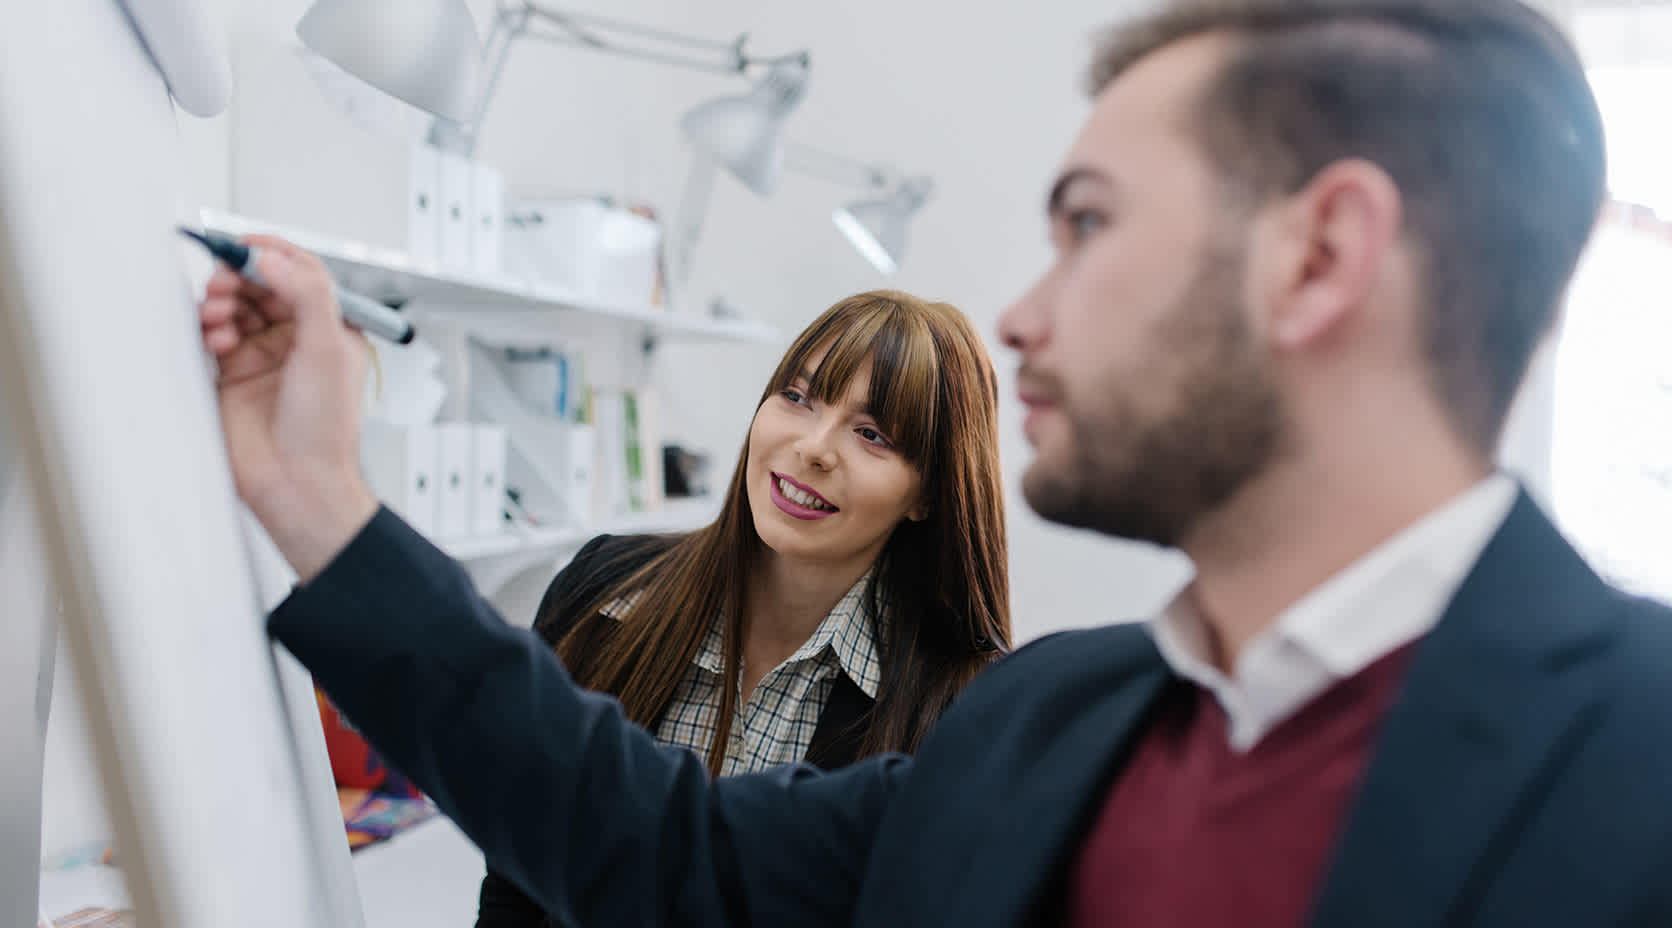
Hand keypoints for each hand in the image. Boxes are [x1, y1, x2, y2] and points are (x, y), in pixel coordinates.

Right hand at [198, 234, 377, 581]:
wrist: (296, 482)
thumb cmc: (324, 427)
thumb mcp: (329, 348)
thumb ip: (306, 293)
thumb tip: (272, 258)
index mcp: (331, 327)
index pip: (301, 273)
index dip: (272, 255)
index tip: (245, 248)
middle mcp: (297, 338)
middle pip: (261, 285)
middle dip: (239, 277)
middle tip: (225, 282)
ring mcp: (263, 355)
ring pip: (235, 307)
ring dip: (222, 302)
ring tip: (218, 315)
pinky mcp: (232, 374)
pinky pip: (214, 334)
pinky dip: (211, 328)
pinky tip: (216, 338)